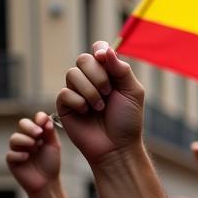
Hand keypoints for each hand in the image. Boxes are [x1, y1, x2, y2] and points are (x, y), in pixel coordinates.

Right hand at [6, 112, 60, 195]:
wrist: (48, 182)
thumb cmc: (51, 163)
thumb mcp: (54, 146)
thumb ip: (50, 133)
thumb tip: (47, 119)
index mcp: (36, 134)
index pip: (34, 121)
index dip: (38, 118)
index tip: (43, 120)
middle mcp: (25, 139)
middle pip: (22, 125)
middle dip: (29, 127)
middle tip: (38, 133)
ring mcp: (17, 149)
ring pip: (14, 138)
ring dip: (24, 139)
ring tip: (33, 145)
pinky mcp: (12, 161)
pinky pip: (11, 155)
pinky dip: (18, 155)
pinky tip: (26, 157)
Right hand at [56, 42, 144, 164]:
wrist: (117, 147)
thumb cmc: (127, 121)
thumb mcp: (133, 92)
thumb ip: (122, 69)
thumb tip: (105, 50)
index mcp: (108, 74)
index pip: (99, 50)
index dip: (99, 50)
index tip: (103, 58)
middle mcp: (91, 79)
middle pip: (83, 59)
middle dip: (97, 75)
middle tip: (108, 93)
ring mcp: (77, 91)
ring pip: (72, 74)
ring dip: (90, 91)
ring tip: (100, 107)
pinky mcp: (65, 104)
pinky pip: (65, 92)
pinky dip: (79, 102)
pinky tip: (87, 113)